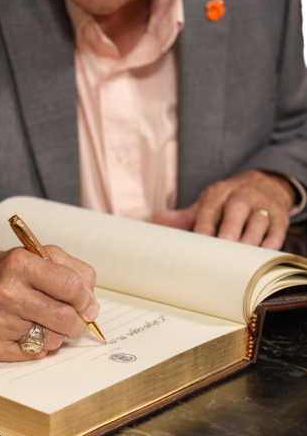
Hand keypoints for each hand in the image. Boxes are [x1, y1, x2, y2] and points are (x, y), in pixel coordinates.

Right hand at [0, 246, 98, 360]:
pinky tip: (24, 329)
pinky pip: (36, 354)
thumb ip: (75, 272)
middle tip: (74, 319)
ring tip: (42, 320)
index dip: (85, 298)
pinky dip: (38, 345)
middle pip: (65, 318)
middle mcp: (7, 293)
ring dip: (56, 333)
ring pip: (53, 340)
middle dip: (77, 322)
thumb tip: (91, 306)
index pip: (70, 286)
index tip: (86, 304)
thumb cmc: (7, 272)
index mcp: (20, 264)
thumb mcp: (40, 255)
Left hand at [152, 170, 295, 249]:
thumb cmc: (226, 203)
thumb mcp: (206, 205)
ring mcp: (262, 205)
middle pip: (236, 209)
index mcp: (218, 194)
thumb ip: (183, 217)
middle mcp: (241, 196)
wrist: (263, 183)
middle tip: (225, 244)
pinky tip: (265, 252)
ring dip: (252, 235)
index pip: (209, 209)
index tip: (199, 238)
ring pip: (259, 219)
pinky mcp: (280, 215)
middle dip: (230, 227)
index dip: (204, 224)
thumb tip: (156, 220)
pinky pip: (278, 228)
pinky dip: (273, 240)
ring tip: (244, 251)